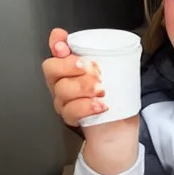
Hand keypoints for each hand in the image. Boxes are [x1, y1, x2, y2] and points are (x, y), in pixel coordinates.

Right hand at [43, 28, 139, 174]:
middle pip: (51, 69)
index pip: (58, 51)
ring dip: (82, 87)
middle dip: (69, 65)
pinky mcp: (70, 118)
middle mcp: (64, 83)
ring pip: (61, 89)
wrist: (119, 132)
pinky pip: (70, 110)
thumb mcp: (119, 76)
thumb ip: (115, 61)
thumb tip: (122, 47)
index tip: (62, 42)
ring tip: (102, 90)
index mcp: (73, 69)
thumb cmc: (118, 102)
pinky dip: (86, 106)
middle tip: (91, 70)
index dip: (56, 43)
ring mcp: (64, 101)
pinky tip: (100, 105)